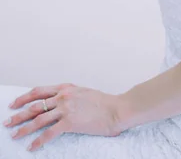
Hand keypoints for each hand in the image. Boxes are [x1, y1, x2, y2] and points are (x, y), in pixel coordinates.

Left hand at [3, 83, 124, 151]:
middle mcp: (63, 96)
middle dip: (19, 114)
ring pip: (38, 119)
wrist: (116, 109)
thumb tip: (57, 103)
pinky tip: (32, 147)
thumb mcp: (83, 92)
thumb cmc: (103, 102)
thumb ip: (69, 96)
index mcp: (66, 87)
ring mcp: (66, 109)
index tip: (14, 104)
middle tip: (8, 122)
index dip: (24, 98)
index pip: (39, 91)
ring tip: (15, 135)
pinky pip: (49, 133)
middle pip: (35, 105)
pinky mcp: (70, 122)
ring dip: (24, 128)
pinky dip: (38, 141)